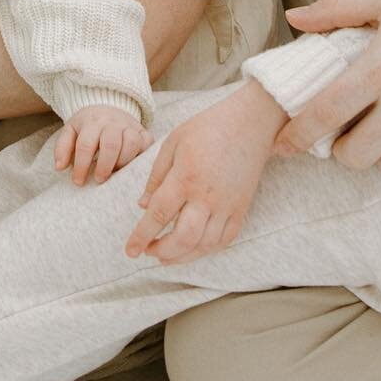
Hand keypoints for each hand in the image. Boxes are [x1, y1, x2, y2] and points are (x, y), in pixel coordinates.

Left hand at [53, 105, 152, 185]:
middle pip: (111, 144)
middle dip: (104, 166)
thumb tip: (59, 167)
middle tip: (99, 179)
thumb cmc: (88, 126)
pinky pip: (147, 144)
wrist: (108, 106)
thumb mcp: (71, 131)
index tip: (78, 181)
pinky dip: (141, 156)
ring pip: (131, 143)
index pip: (86, 145)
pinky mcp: (144, 132)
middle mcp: (113, 122)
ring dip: (123, 162)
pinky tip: (131, 167)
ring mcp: (130, 126)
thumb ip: (63, 148)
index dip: (81, 166)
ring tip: (115, 173)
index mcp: (92, 122)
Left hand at [124, 81, 283, 262]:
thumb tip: (144, 206)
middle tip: (148, 251)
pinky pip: (225, 240)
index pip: (159, 215)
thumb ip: (156, 177)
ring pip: (204, 245)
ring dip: (183, 256)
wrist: (250, 123)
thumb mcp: (172, 143)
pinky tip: (192, 249)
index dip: (142, 236)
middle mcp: (207, 196)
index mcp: (185, 177)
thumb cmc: (207, 128)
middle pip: (183, 238)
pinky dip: (207, 250)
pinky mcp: (242, 209)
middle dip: (163, 251)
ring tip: (166, 255)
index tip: (131, 250)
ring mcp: (228, 205)